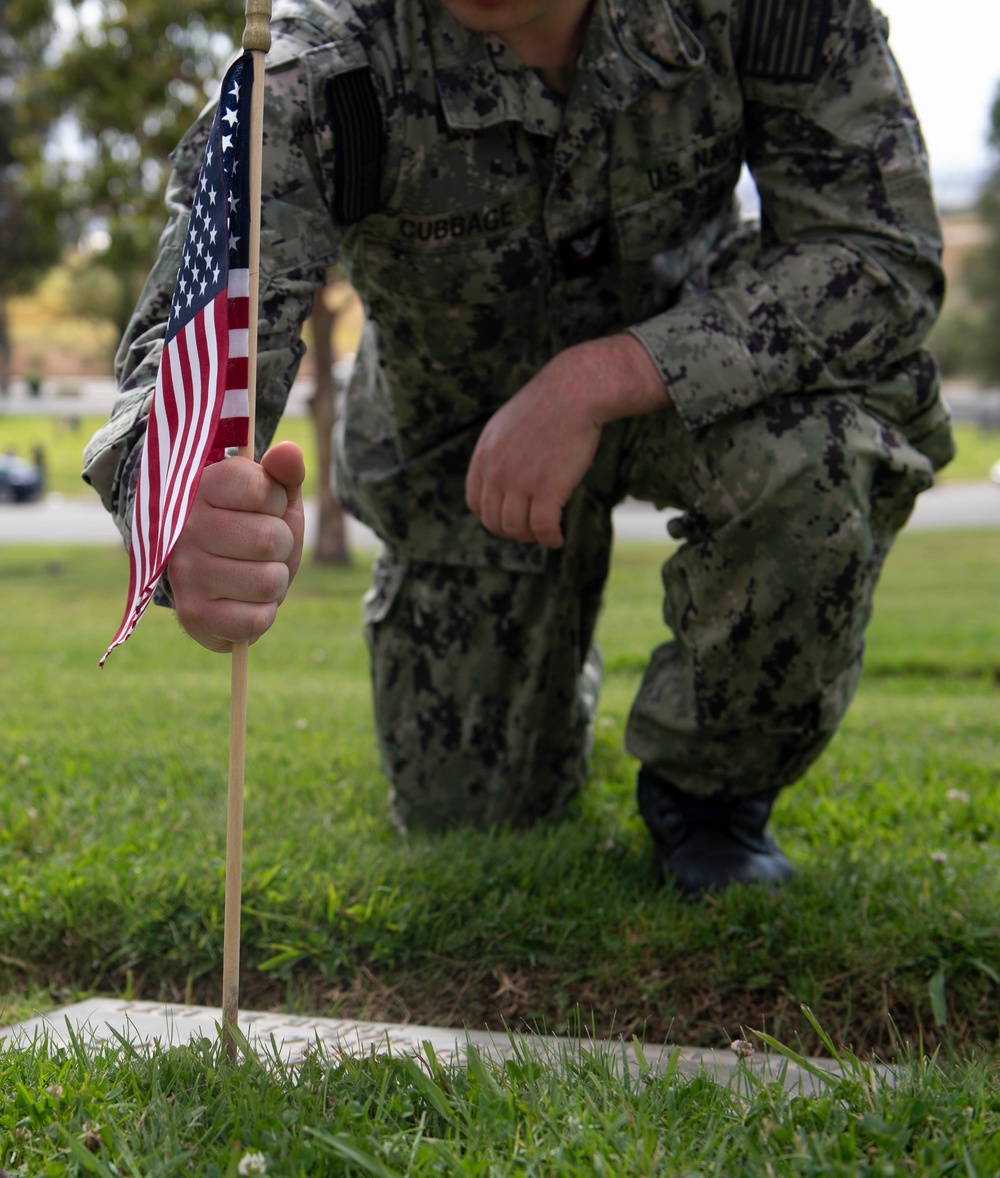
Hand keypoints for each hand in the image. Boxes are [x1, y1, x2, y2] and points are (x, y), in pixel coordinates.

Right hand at [167, 440, 305, 651]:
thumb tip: (289, 452)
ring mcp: (185, 572)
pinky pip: (256, 621)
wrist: (212, 572)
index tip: (262, 508)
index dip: (276, 503)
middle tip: (261, 548)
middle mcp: (184, 528)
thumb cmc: (249, 525)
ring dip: (274, 581)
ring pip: (268, 582)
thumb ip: (283, 472)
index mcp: (202, 487)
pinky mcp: (192, 614)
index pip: (261, 489)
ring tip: (253, 573)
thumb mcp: (271, 495)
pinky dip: (263, 614)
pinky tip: (244, 601)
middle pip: (270, 540)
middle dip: (281, 546)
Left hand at [465, 334, 668, 548]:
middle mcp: (496, 472)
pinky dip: (550, 539)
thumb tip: (501, 478)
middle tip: (531, 529)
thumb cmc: (547, 405)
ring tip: (546, 532)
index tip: (511, 518)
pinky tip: (557, 539)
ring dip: (531, 536)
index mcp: (483, 456)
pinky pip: (543, 528)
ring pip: (516, 529)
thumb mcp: (506, 425)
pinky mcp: (548, 489)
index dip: (492, 517)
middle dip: (512, 531)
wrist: (573, 392)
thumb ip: (497, 453)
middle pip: (494, 521)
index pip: (475, 504)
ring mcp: (520, 482)